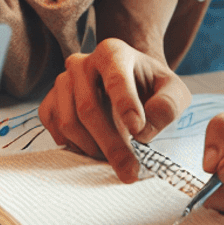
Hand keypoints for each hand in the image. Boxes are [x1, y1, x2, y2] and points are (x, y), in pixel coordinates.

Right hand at [39, 38, 191, 181]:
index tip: (138, 131)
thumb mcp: (173, 91)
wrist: (129, 80)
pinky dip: (73, 145)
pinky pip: (54, 127)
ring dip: (92, 148)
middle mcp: (81, 62)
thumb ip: (167, 105)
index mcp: (112, 53)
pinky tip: (93, 148)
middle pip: (88, 108)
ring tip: (113, 157)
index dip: (125, 105)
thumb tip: (142, 129)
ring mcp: (62, 80)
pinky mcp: (50, 99)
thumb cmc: (151, 86)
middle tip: (129, 171)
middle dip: (110, 144)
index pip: (115, 78)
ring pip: (68, 122)